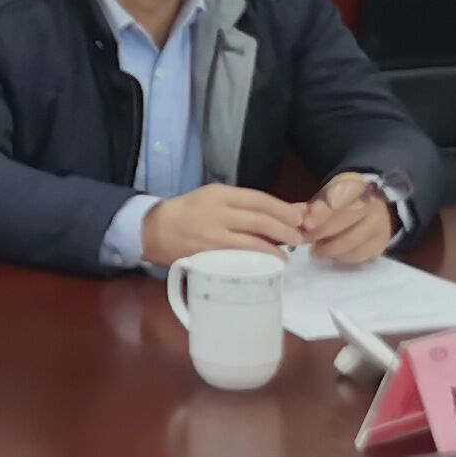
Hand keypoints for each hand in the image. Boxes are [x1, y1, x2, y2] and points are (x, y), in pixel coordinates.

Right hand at [140, 184, 308, 264]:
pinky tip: (270, 262)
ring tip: (288, 252)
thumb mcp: (215, 199)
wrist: (155, 230)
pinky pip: (241, 256)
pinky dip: (260, 259)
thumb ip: (247, 205)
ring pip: (253, 240)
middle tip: (300, 236)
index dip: (283, 209)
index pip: (259, 199)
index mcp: (220, 193)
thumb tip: (287, 210)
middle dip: (285, 228)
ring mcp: (214, 234)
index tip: (300, 217)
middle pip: (260, 219)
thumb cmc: (189, 213)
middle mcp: (218, 211)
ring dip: (276, 247)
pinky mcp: (210, 254)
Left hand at [299, 175, 397, 264]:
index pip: (339, 200)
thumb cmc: (345, 203)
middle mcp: (372, 205)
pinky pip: (360, 256)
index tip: (305, 224)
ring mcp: (379, 225)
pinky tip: (332, 255)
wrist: (373, 207)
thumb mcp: (328, 197)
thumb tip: (293, 217)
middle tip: (304, 241)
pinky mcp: (381, 244)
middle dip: (321, 233)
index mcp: (356, 188)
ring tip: (316, 251)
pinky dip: (342, 258)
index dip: (321, 213)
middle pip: (345, 222)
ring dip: (330, 250)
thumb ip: (310, 208)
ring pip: (352, 242)